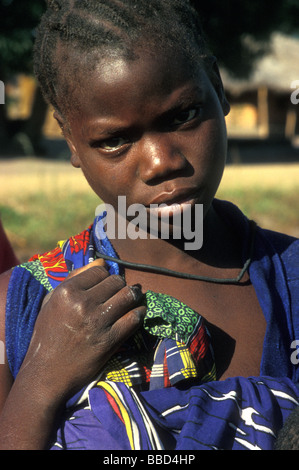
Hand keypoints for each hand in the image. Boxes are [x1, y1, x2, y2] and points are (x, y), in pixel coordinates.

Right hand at [18, 259, 145, 404]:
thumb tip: (102, 261)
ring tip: (132, 299)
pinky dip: (139, 313)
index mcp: (67, 291)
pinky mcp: (109, 340)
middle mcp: (83, 303)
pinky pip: (134, 318)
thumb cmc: (47, 335)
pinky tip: (137, 314)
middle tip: (120, 292)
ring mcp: (97, 322)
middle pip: (117, 281)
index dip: (106, 275)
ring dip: (133, 296)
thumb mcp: (52, 301)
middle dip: (120, 285)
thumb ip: (75, 278)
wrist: (46, 373)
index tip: (107, 284)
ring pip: (128, 296)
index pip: (100, 270)